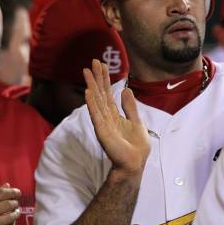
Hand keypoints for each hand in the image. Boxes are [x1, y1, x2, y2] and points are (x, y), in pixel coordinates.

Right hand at [0, 183, 20, 224]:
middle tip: (16, 203)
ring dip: (15, 214)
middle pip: (6, 205)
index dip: (12, 192)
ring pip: (8, 218)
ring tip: (16, 212)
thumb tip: (7, 185)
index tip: (17, 192)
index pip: (0, 193)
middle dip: (15, 203)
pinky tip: (11, 223)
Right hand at [84, 60, 150, 177]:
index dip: (104, 79)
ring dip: (91, 85)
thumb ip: (130, 107)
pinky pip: (96, 114)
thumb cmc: (136, 146)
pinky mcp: (102, 130)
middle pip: (100, 93)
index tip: (101, 64)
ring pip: (96, 100)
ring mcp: (103, 123)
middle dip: (97, 77)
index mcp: (114, 114)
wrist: (135, 163)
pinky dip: (91, 103)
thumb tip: (126, 89)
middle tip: (92, 61)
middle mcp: (106, 116)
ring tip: (86, 71)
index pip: (107, 93)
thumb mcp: (137, 121)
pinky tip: (88, 92)